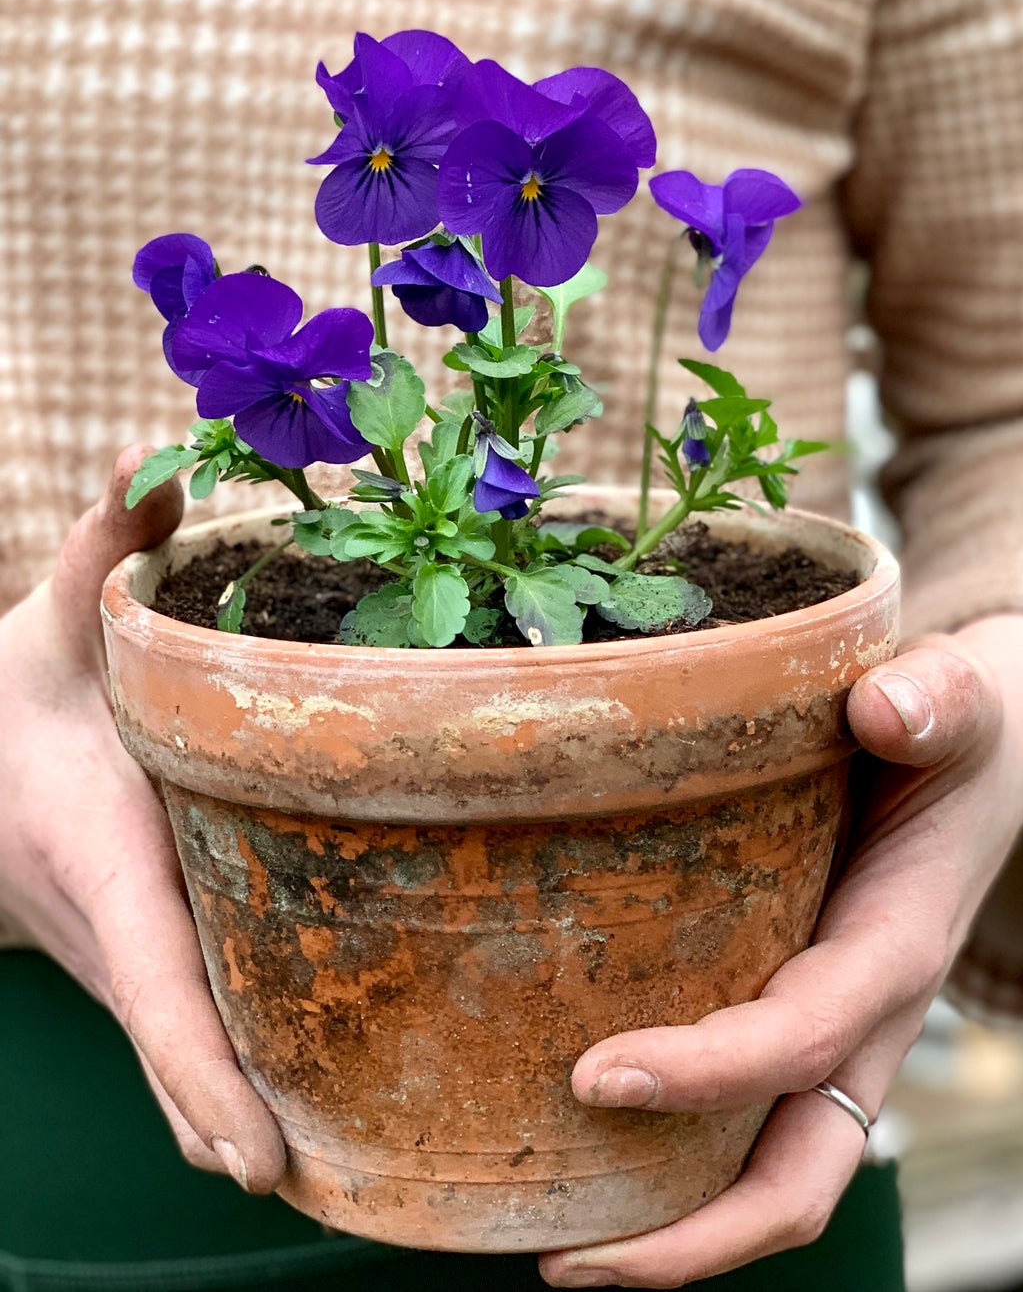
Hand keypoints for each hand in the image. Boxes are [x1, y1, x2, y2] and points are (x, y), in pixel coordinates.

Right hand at [0, 448, 285, 1193]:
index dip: (207, 1078)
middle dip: (241, 1129)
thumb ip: (108, 545)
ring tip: (357, 1172)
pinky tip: (317, 1107)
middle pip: (179, 1058)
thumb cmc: (19, 692)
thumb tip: (152, 461)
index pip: (159, 990)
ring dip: (246, 1119)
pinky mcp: (148, 953)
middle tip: (327, 1193)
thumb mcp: (60, 617)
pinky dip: (234, 1080)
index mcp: (107, 863)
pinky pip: (190, 1032)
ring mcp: (129, 957)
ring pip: (185, 1059)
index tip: (261, 1158)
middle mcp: (118, 932)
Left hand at [540, 613, 1022, 1287]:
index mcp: (898, 948)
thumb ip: (935, 699)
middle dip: (694, 1240)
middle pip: (800, 1176)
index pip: (803, 1040)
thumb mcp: (960, 699)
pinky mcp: (812, 1025)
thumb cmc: (960, 728)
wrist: (993, 757)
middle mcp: (873, 1019)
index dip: (707, 1074)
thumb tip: (884, 706)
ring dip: (679, 1233)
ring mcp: (843, 1037)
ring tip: (552, 1247)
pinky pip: (756, 1127)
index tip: (594, 1075)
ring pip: (776, 1175)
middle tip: (561, 1259)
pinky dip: (685, 1168)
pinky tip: (588, 1156)